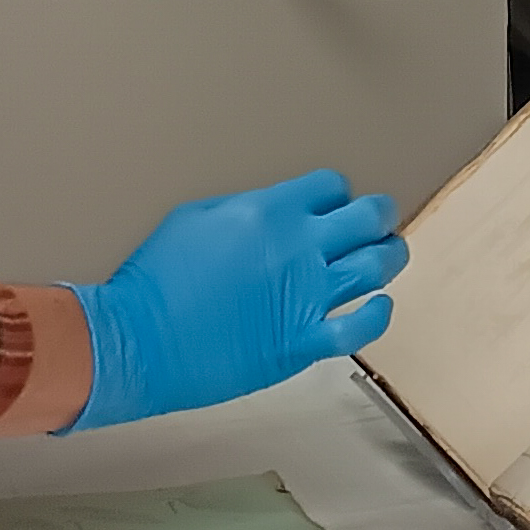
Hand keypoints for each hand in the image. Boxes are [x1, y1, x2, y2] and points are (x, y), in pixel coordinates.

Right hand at [64, 170, 406, 431]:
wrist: (140, 340)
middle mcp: (298, 248)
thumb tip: (270, 213)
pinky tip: (378, 305)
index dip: (337, 194)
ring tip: (387, 255)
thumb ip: (244, 209)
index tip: (335, 204)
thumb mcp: (193, 218)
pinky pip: (360, 327)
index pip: (332, 186)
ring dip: (389, 256)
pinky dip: (377, 314)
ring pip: (377, 266)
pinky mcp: (303, 342)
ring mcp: (306, 297)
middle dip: (379, 215)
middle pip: (369, 218)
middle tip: (380, 221)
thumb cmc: (155, 281)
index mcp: (268, 211)